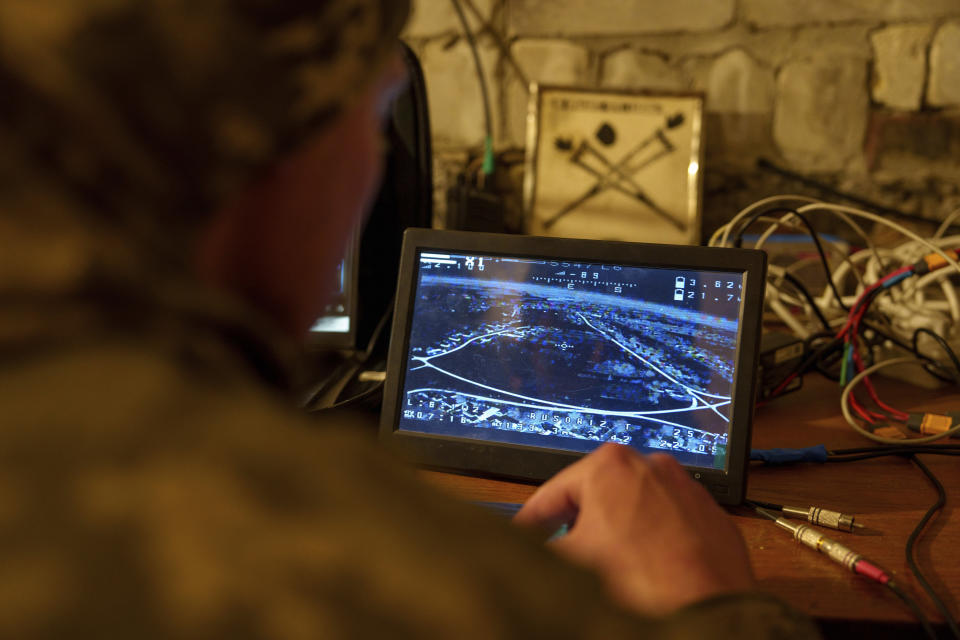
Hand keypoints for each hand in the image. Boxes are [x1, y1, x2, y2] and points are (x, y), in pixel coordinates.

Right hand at [514, 444, 753, 615]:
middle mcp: (652, 466)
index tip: (522, 538)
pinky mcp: (710, 517)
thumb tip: (523, 549)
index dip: (531, 522)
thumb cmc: (642, 585)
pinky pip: (669, 525)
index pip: (552, 493)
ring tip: (608, 569)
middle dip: (578, 527)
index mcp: (610, 465)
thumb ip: (536, 549)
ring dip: (616, 534)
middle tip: (565, 556)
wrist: (705, 617)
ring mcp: (685, 489)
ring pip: (634, 510)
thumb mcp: (566, 564)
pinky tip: (644, 572)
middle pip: (595, 497)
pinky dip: (653, 543)